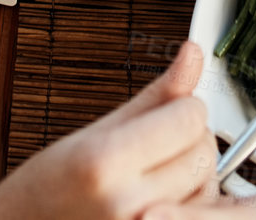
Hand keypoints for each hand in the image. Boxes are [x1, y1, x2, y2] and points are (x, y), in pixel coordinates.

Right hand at [0, 42, 215, 219]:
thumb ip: (154, 95)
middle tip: (156, 145)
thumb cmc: (47, 188)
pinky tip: (167, 196)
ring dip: (194, 175)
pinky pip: (201, 215)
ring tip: (157, 176)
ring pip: (208, 186)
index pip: (189, 117)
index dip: (182, 107)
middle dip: (189, 139)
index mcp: (105, 162)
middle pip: (204, 152)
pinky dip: (194, 203)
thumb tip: (192, 53)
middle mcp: (126, 204)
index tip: (168, 110)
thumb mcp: (94, 131)